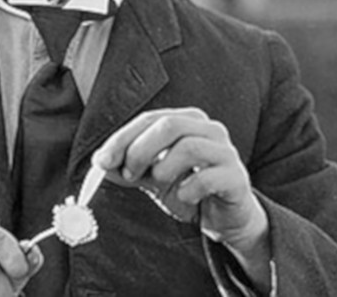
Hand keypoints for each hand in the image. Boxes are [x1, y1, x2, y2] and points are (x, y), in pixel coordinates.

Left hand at [92, 108, 268, 256]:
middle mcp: (209, 128)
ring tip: (160, 184)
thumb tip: (100, 164)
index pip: (149, 119)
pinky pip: (208, 177)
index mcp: (187, 120)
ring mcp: (225, 151)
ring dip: (163, 169)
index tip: (102, 161)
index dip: (122, 138)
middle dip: (140, 150)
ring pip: (189, 146)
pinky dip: (188, 189)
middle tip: (129, 174)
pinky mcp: (236, 177)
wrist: (223, 218)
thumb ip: (128, 168)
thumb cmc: (188, 189)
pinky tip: (185, 196)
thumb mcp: (152, 178)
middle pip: (168, 125)